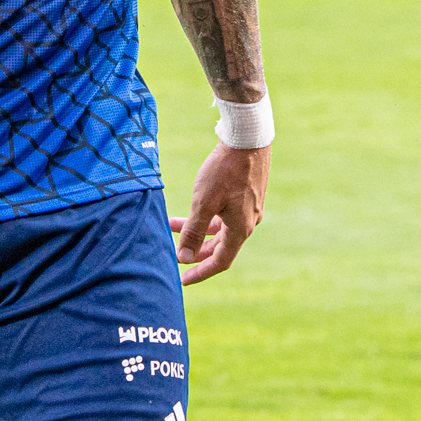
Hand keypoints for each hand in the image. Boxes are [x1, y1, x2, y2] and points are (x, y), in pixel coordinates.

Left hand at [171, 143, 268, 284]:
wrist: (247, 140)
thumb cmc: (224, 171)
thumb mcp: (204, 203)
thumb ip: (193, 232)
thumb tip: (184, 259)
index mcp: (240, 229)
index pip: (220, 261)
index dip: (200, 272)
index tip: (182, 280)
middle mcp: (248, 222)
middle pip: (220, 246)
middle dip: (196, 251)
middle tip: (175, 255)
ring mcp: (248, 208)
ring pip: (220, 228)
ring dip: (197, 230)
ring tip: (172, 225)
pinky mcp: (246, 195)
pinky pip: (224, 215)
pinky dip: (207, 216)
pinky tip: (193, 209)